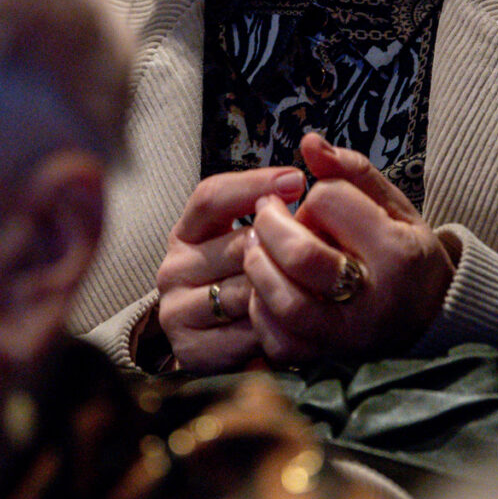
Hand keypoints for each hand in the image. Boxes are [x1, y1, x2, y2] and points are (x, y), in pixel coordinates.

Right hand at [154, 165, 307, 372]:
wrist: (229, 351)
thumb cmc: (252, 281)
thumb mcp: (257, 235)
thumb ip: (278, 194)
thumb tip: (314, 147)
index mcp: (185, 232)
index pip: (211, 196)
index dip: (254, 184)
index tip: (298, 180)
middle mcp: (172, 267)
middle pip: (237, 244)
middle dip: (284, 248)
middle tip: (325, 248)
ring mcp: (176, 309)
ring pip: (246, 289)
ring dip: (286, 289)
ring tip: (319, 287)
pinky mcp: (191, 349)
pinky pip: (247, 331)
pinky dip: (276, 328)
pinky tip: (298, 323)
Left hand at [241, 134, 454, 365]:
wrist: (430, 317)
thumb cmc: (407, 252)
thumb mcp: (394, 205)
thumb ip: (351, 170)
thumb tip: (307, 142)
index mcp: (397, 251)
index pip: (328, 202)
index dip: (315, 193)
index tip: (321, 200)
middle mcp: (374, 300)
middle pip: (300, 255)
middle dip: (270, 224)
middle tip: (266, 213)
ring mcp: (349, 337)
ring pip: (282, 302)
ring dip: (259, 266)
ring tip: (259, 247)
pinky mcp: (327, 361)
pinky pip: (278, 341)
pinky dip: (262, 312)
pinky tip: (267, 289)